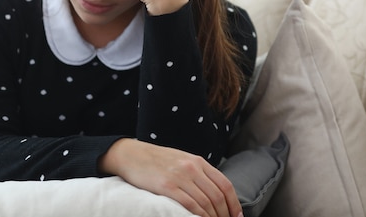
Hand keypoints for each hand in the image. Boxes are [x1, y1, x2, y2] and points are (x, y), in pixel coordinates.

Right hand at [99, 138, 241, 216]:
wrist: (131, 154)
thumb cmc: (156, 160)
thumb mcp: (181, 160)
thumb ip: (198, 172)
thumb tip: (214, 192)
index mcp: (198, 161)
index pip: (225, 185)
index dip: (234, 204)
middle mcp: (192, 168)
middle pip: (217, 197)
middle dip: (224, 215)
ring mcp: (180, 177)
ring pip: (206, 203)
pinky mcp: (167, 186)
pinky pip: (190, 205)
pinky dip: (198, 216)